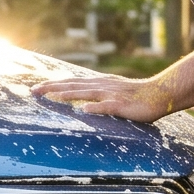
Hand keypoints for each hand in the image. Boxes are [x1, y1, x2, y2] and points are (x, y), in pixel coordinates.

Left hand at [32, 74, 175, 123]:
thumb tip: (81, 103)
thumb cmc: (137, 97)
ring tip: (52, 96)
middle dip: (52, 88)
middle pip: (73, 85)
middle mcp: (102, 86)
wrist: (161, 93)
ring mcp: (111, 94)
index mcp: (99, 84)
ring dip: (68, 94)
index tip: (36, 88)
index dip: (54, 85)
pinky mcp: (122, 105)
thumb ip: (97, 97)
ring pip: (86, 93)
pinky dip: (95, 108)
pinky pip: (107, 106)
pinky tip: (84, 110)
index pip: (71, 83)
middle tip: (33, 90)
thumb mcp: (113, 94)